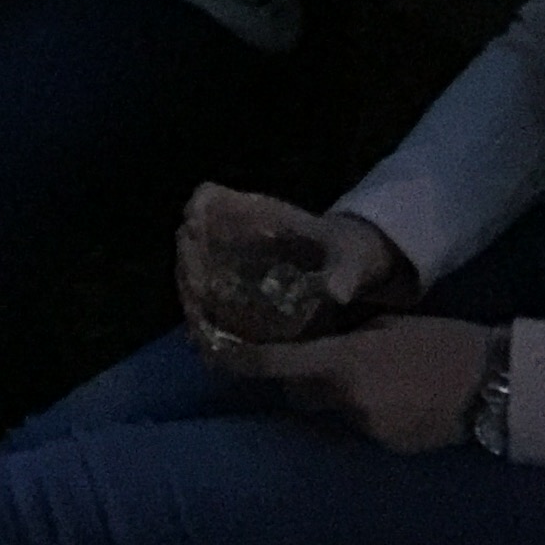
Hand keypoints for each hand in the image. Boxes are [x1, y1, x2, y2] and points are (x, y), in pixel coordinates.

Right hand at [176, 184, 412, 344]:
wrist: (356, 266)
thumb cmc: (352, 251)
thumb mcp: (353, 257)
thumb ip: (344, 271)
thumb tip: (336, 292)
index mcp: (259, 215)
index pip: (209, 198)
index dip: (196, 214)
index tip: (194, 236)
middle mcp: (237, 235)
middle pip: (191, 240)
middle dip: (188, 268)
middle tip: (196, 303)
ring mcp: (235, 262)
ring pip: (195, 272)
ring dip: (191, 297)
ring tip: (199, 331)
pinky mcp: (241, 289)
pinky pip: (212, 299)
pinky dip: (207, 318)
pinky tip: (210, 345)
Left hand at [211, 314, 496, 453]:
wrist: (498, 383)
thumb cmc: (443, 341)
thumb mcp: (386, 325)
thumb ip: (346, 336)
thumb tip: (320, 339)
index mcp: (343, 362)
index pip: (277, 366)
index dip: (243, 362)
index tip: (216, 355)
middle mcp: (348, 402)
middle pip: (300, 395)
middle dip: (299, 382)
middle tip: (318, 362)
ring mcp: (370, 431)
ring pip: (334, 413)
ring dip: (341, 398)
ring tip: (378, 379)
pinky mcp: (392, 449)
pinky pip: (364, 429)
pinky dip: (370, 415)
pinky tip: (400, 401)